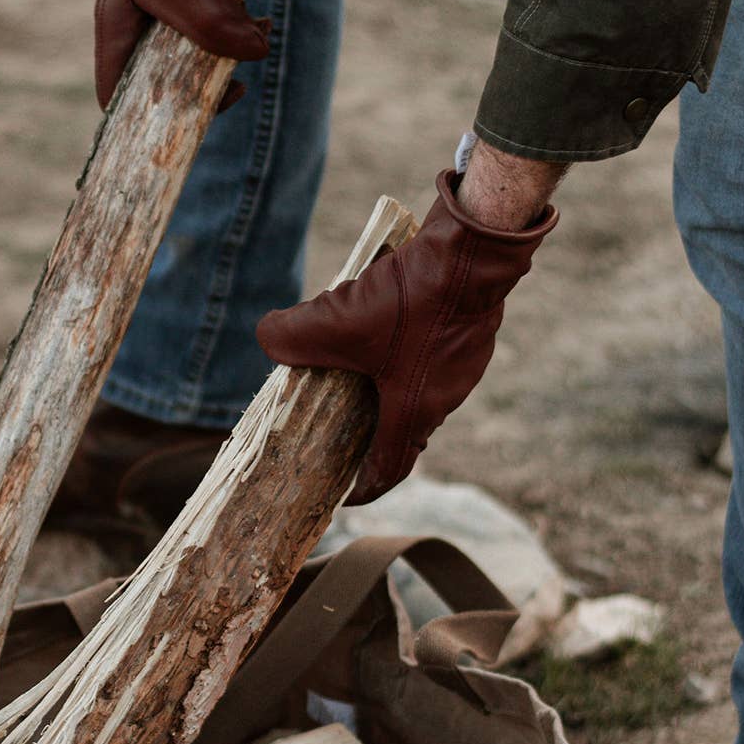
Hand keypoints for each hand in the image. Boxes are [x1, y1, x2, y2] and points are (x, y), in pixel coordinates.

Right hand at [92, 0, 269, 108]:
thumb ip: (208, 20)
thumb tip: (252, 55)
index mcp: (116, 25)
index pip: (116, 97)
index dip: (146, 120)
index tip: (193, 118)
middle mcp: (134, 22)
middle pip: (158, 84)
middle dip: (198, 90)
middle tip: (235, 83)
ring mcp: (162, 9)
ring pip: (190, 59)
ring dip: (225, 60)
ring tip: (254, 41)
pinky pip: (211, 32)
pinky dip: (236, 34)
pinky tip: (259, 22)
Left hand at [256, 168, 557, 503]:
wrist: (476, 251)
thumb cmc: (414, 301)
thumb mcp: (335, 320)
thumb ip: (292, 337)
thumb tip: (267, 338)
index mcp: (416, 411)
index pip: (391, 468)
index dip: (365, 487)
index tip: (344, 493)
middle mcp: (446, 395)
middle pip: (404, 427)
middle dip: (370, 431)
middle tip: (338, 425)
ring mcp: (465, 363)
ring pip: (420, 387)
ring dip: (388, 384)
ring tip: (352, 367)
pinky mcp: (471, 331)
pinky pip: (434, 353)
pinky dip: (406, 350)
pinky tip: (383, 323)